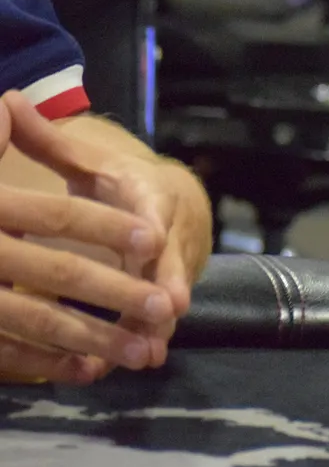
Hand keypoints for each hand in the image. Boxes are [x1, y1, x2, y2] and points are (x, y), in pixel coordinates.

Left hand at [0, 93, 187, 381]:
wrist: (173, 200)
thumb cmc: (119, 182)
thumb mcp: (89, 160)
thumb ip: (50, 142)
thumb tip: (10, 100)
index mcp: (147, 197)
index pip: (153, 214)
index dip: (155, 233)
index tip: (152, 248)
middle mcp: (168, 234)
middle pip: (170, 264)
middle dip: (169, 290)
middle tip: (167, 313)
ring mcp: (171, 268)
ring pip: (165, 299)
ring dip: (156, 327)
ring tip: (148, 354)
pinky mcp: (165, 293)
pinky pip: (154, 321)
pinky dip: (142, 341)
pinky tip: (126, 366)